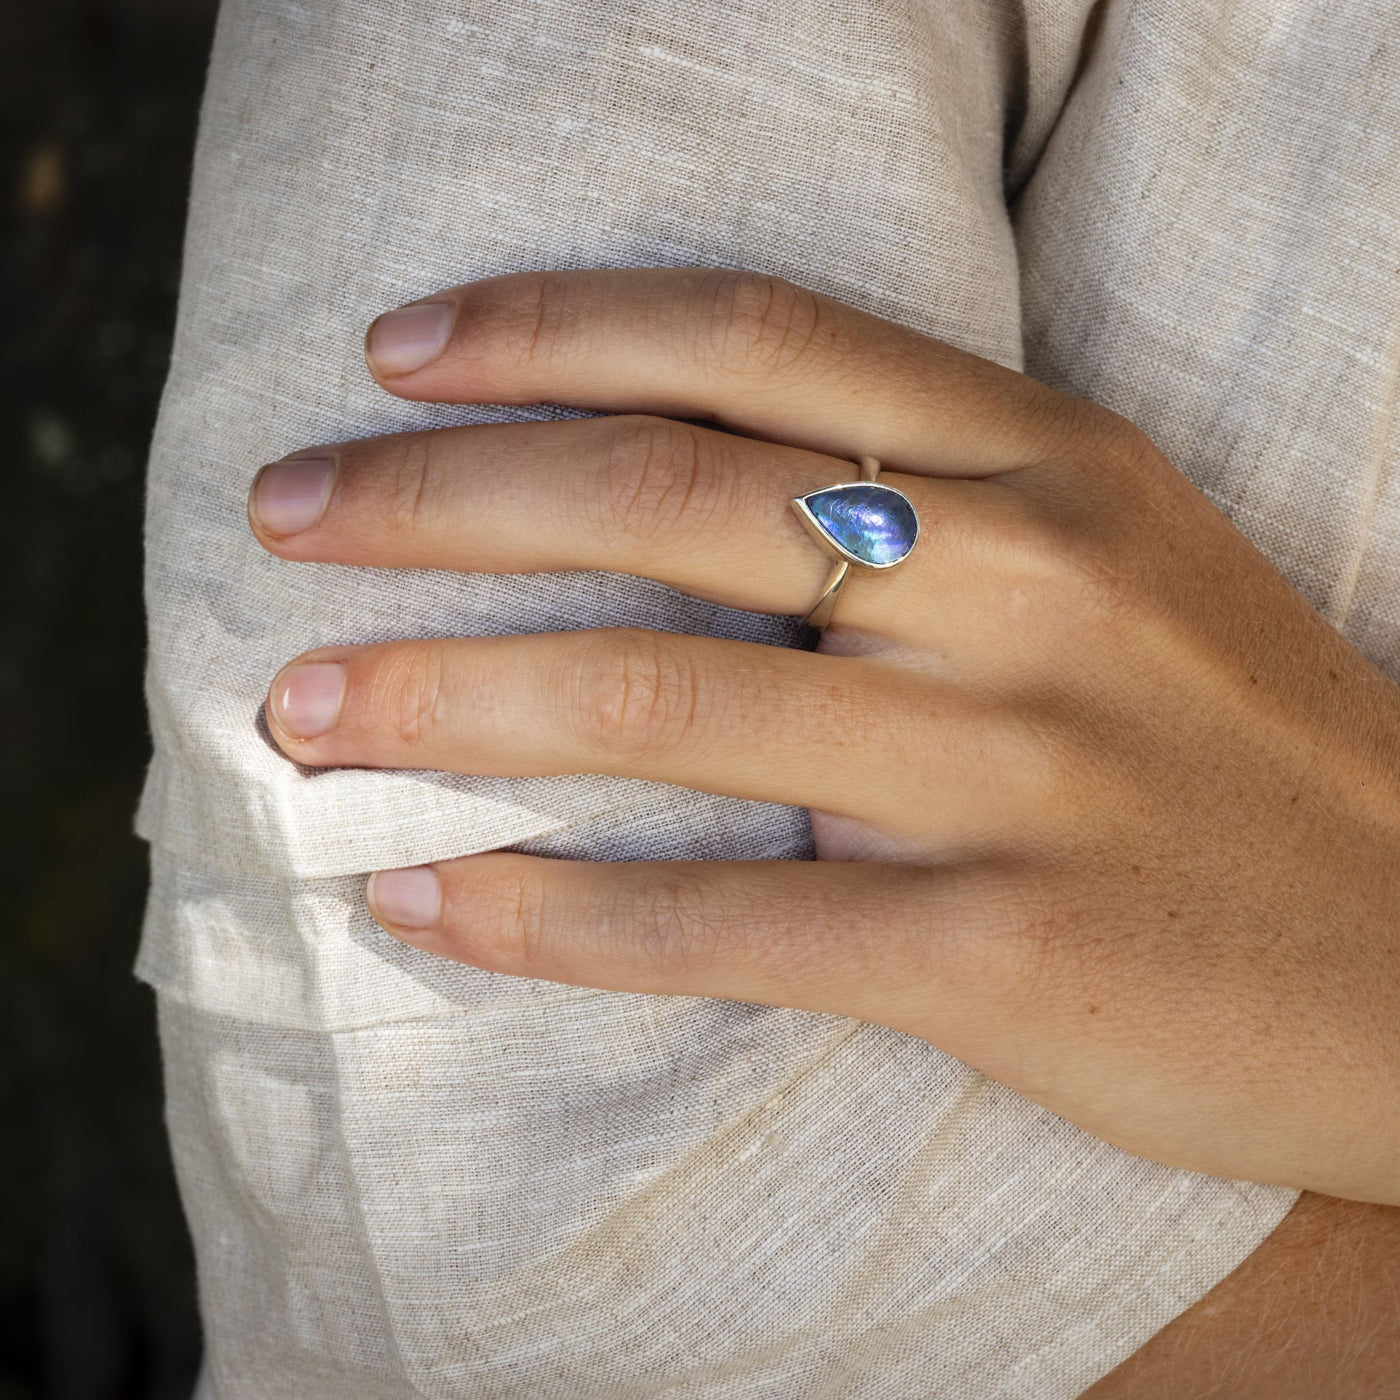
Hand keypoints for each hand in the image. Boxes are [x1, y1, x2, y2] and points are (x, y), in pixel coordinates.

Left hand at [249, 269, 1399, 1203]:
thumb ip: (938, 503)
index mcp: (1058, 467)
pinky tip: (423, 900)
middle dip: (440, 498)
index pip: (756, 337)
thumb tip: (701, 487)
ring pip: (665, 702)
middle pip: (669, 494)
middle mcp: (1031, 589)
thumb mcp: (1126, 562)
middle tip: (285, 514)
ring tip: (303, 707)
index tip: (396, 352)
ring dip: (447, 699)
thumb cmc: (1251, 752)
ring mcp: (1017, 773)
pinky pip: (724, 923)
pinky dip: (550, 912)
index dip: (550, 327)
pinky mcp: (1004, 952)